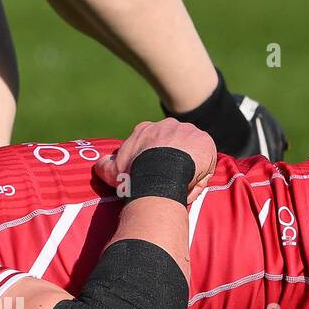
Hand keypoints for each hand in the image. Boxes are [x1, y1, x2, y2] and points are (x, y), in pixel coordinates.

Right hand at [94, 118, 216, 202]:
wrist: (158, 172)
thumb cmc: (134, 173)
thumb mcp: (111, 170)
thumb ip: (105, 164)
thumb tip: (102, 162)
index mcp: (145, 129)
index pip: (152, 140)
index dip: (153, 156)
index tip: (153, 170)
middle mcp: (167, 125)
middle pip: (173, 141)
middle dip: (173, 156)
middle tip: (169, 177)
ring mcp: (187, 130)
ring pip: (190, 149)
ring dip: (188, 163)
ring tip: (182, 183)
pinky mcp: (205, 139)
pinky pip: (205, 158)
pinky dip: (201, 170)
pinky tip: (192, 183)